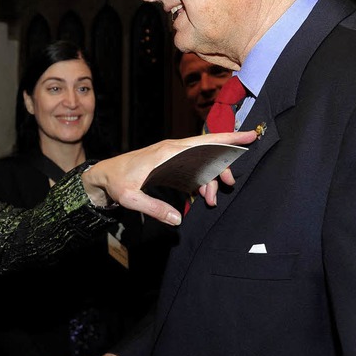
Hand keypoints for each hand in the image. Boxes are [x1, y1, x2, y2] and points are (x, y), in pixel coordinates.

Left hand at [81, 130, 256, 223]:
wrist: (104, 175)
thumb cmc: (116, 182)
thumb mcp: (130, 197)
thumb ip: (153, 208)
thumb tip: (177, 220)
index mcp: (167, 152)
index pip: (204, 141)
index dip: (229, 138)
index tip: (251, 135)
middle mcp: (172, 149)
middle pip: (208, 151)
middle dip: (223, 166)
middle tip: (228, 185)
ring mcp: (172, 155)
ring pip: (202, 162)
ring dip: (210, 180)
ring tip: (209, 200)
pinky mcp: (170, 164)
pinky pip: (193, 169)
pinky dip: (201, 181)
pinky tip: (200, 196)